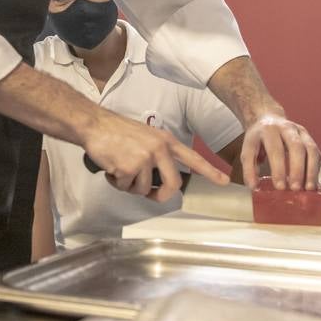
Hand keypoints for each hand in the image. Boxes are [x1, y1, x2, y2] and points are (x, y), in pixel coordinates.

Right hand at [81, 111, 228, 201]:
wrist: (95, 125)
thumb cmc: (118, 132)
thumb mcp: (146, 137)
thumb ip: (158, 155)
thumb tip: (161, 180)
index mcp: (166, 141)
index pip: (193, 158)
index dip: (210, 171)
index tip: (225, 181)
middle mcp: (160, 149)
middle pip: (173, 184)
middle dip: (160, 195)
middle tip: (151, 195)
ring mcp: (145, 158)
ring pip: (144, 189)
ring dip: (130, 186)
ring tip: (120, 170)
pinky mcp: (130, 167)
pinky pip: (127, 187)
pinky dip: (117, 183)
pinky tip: (111, 168)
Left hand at [240, 112, 320, 190]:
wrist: (268, 117)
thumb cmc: (258, 138)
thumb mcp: (248, 150)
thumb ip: (249, 168)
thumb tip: (254, 186)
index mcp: (269, 130)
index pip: (275, 149)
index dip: (278, 169)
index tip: (280, 187)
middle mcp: (287, 128)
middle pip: (296, 147)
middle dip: (297, 169)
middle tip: (295, 188)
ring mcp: (301, 132)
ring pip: (311, 149)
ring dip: (311, 170)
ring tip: (309, 188)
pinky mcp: (309, 137)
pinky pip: (316, 153)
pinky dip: (316, 169)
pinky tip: (313, 182)